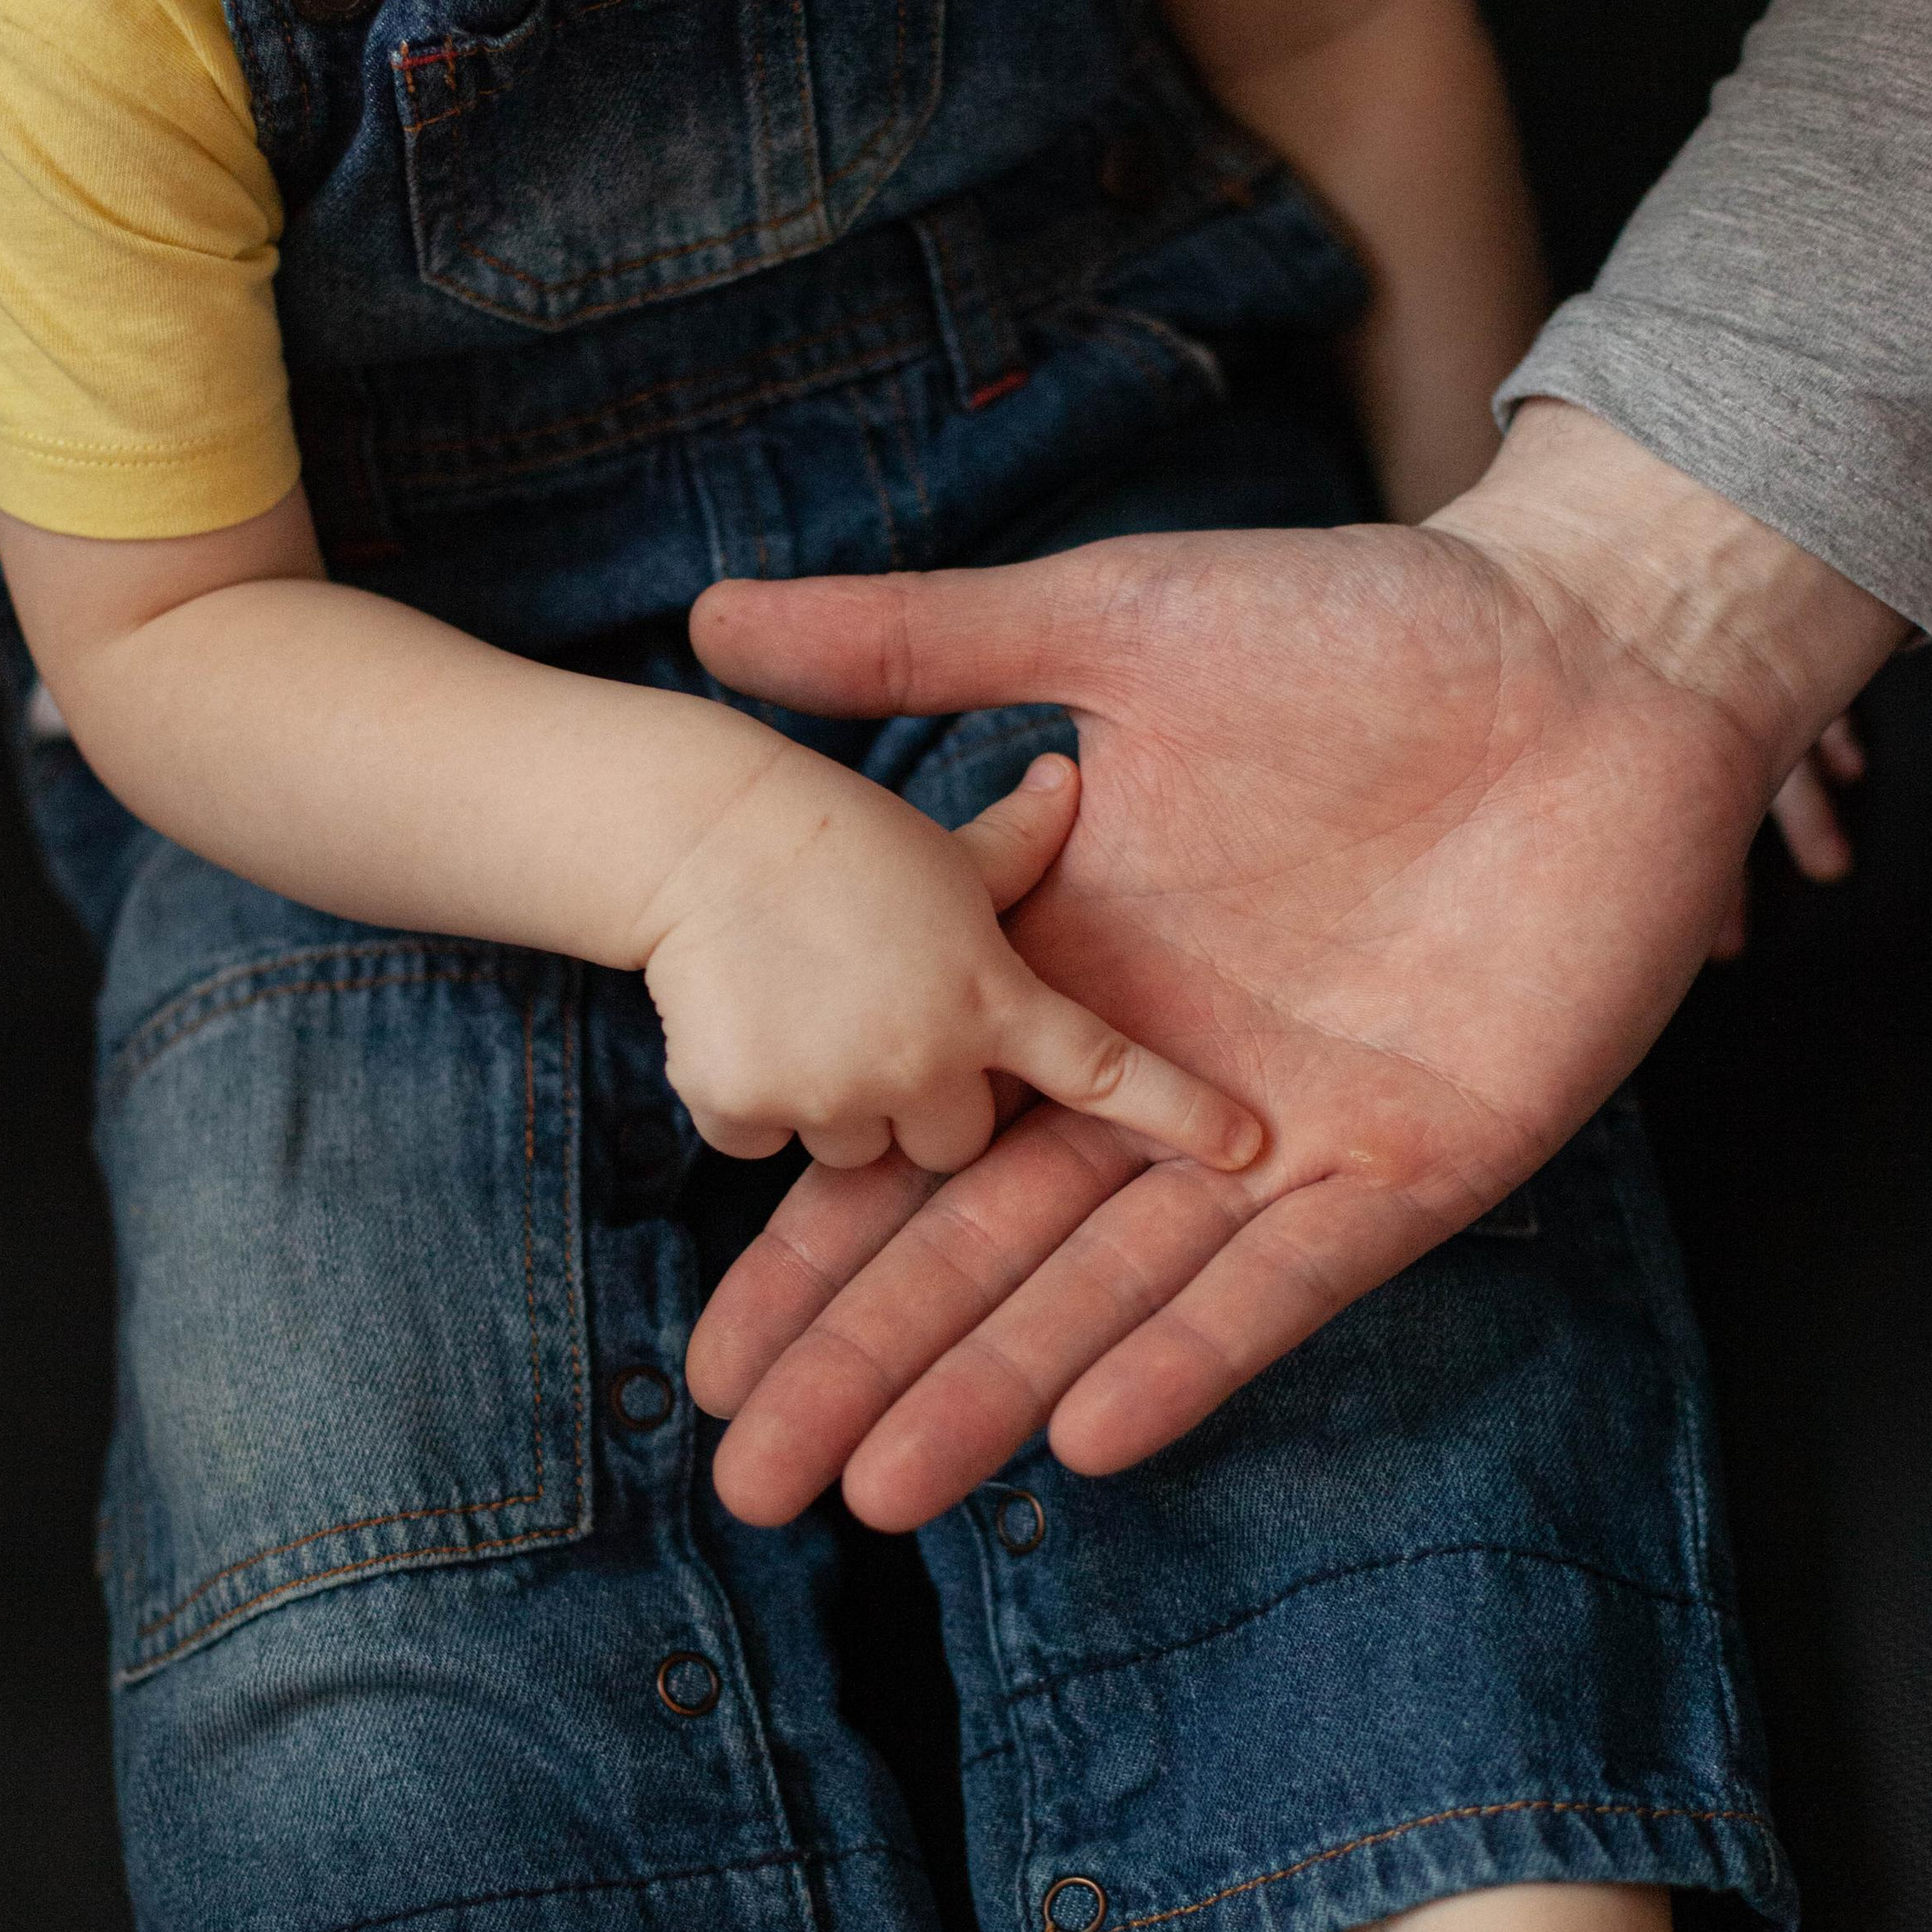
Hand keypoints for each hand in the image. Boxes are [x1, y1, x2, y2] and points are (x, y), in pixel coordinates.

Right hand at [641, 742, 1262, 1175]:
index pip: (1101, 1071)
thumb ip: (1020, 842)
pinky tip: (736, 1006)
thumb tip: (1069, 781)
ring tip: (799, 997)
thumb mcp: (947, 836)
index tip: (1244, 1149)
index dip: (1174, 1112)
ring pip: (854, 1149)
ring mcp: (836, 1089)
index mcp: (988, 991)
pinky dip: (744, 1094)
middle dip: (924, 1100)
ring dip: (832, 1098)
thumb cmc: (829, 821)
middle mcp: (924, 1058)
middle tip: (876, 1014)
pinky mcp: (744, 1104)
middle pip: (954, 1144)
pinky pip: (760, 1142)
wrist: (687, 821)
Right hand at [682, 404, 1907, 1529]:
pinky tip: (1083, 1435)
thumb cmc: (1362, 619)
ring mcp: (1288, 1136)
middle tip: (755, 1480)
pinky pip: (1287, 1283)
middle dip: (872, 1364)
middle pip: (996, 1249)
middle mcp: (1166, 1078)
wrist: (1591, 650)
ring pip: (1118, 1291)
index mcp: (1081, 971)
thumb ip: (917, 645)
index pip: (924, 1134)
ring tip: (878, 1488)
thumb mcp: (1111, 622)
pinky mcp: (1417, 1164)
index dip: (820, 1250)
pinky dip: (1192, 1356)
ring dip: (1000, 1390)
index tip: (713, 1351)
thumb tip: (710, 620)